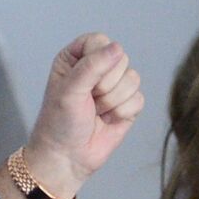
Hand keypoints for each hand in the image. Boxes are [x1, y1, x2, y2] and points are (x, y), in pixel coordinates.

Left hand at [0, 34, 142, 198]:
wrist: (67, 157)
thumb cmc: (59, 123)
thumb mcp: (69, 91)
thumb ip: (92, 66)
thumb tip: (117, 49)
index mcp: (75, 58)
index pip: (99, 41)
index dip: (97, 60)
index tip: (82, 81)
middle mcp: (96, 68)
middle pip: (120, 59)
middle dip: (105, 85)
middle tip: (87, 101)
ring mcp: (113, 86)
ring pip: (133, 79)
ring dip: (112, 101)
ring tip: (94, 112)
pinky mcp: (127, 103)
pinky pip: (139, 98)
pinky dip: (122, 112)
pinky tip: (107, 120)